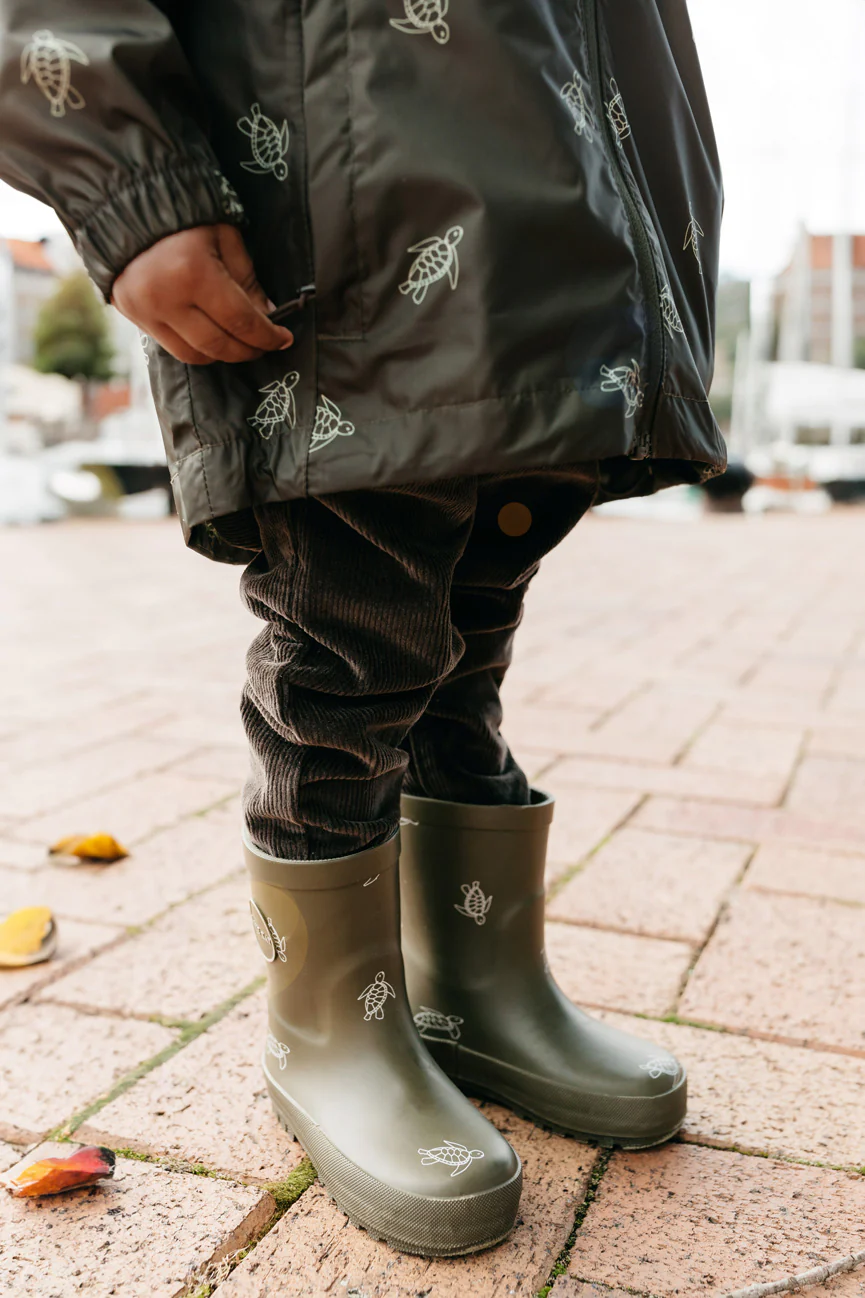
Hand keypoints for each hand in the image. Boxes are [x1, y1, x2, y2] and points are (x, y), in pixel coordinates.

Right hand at [111, 224, 293, 363]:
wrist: (127, 207)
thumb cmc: (186, 217)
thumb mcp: (225, 238)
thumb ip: (247, 280)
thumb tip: (266, 317)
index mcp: (194, 272)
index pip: (240, 321)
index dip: (267, 336)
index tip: (284, 339)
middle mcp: (167, 298)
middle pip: (219, 345)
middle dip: (248, 350)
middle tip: (265, 345)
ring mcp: (145, 311)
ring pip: (195, 355)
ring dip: (223, 354)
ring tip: (239, 342)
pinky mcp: (133, 316)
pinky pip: (173, 348)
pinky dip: (198, 348)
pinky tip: (212, 336)